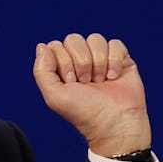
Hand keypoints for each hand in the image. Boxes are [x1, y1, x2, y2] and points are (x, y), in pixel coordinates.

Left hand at [33, 33, 150, 156]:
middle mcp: (80, 60)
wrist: (115, 123)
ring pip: (95, 39)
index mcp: (61, 67)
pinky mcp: (121, 59)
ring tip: (100, 81)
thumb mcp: (54, 95)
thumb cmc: (84, 112)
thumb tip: (42, 45)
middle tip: (86, 82)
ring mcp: (101, 59)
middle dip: (80, 62)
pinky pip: (115, 43)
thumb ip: (41, 71)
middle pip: (73, 39)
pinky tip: (114, 77)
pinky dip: (114, 60)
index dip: (63, 62)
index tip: (70, 82)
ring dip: (98, 62)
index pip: (55, 46)